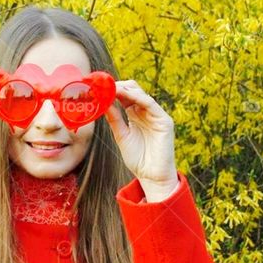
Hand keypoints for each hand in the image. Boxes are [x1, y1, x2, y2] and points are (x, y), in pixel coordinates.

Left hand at [102, 80, 177, 195]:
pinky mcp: (164, 121)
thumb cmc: (138, 159)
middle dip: (118, 86)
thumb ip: (114, 119)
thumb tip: (103, 102)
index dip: (113, 90)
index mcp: (136, 115)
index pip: (126, 96)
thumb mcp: (121, 135)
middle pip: (134, 90)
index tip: (97, 87)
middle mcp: (147, 112)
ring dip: (125, 89)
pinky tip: (124, 95)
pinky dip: (136, 97)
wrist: (151, 176)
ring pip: (141, 94)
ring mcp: (156, 115)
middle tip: (102, 86)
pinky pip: (150, 104)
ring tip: (110, 88)